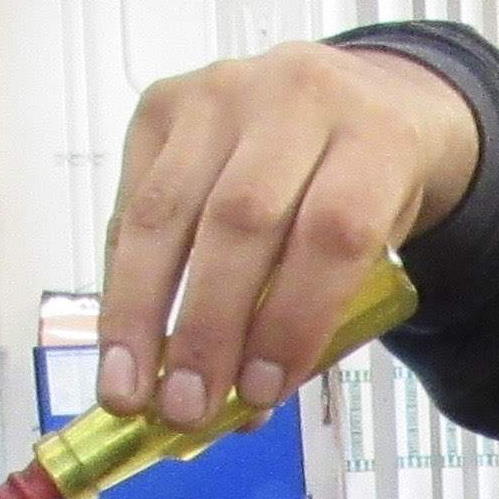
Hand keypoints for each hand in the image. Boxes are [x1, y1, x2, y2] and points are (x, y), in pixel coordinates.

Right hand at [96, 41, 481, 427]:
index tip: (259, 392)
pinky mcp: (165, 101)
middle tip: (185, 407)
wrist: (359, 98)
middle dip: (207, 328)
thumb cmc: (368, 187)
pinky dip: (122, 277)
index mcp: (376, 137)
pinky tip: (121, 333)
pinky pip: (132, 201)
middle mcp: (298, 99)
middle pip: (242, 220)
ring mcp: (224, 91)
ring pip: (168, 210)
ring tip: (129, 387)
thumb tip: (241, 406)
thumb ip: (320, 318)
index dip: (293, 320)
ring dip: (140, 312)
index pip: (333, 231)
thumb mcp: (378, 248)